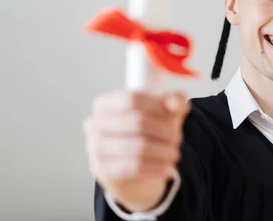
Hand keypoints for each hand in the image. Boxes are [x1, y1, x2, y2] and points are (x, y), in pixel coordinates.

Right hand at [83, 89, 189, 211]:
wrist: (131, 173)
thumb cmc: (145, 135)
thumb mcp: (161, 116)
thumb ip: (173, 103)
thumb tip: (178, 100)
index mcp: (105, 103)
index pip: (132, 98)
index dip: (157, 106)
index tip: (173, 115)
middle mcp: (95, 123)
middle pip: (137, 122)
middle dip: (164, 130)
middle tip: (178, 138)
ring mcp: (96, 148)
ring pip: (137, 147)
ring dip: (163, 151)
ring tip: (174, 153)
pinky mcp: (103, 170)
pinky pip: (134, 167)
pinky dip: (156, 167)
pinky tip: (166, 168)